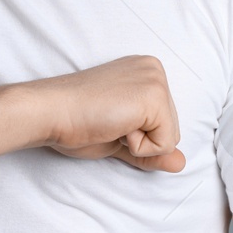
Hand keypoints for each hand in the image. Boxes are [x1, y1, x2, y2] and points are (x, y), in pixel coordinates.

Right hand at [26, 55, 185, 172]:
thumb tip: (181, 163)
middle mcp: (155, 69)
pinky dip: (137, 147)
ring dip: (138, 142)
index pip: (163, 122)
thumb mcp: (120, 138)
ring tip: (109, 122)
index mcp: (146, 72)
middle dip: (140, 139)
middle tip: (106, 121)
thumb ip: (150, 150)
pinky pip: (164, 144)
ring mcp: (156, 81)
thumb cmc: (75, 120)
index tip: (106, 116)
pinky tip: (113, 125)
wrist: (51, 112)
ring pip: (170, 138)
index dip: (135, 134)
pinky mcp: (154, 97)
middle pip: (171, 129)